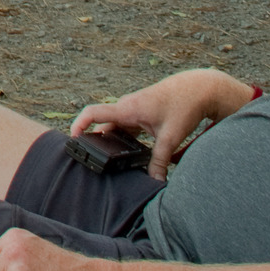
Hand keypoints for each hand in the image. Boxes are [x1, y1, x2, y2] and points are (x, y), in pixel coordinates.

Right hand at [71, 68, 235, 177]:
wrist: (197, 88)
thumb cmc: (183, 106)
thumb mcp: (170, 138)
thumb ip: (160, 161)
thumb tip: (154, 182)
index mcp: (127, 109)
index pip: (93, 113)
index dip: (79, 125)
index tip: (72, 140)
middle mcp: (126, 107)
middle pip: (103, 126)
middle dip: (97, 142)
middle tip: (92, 161)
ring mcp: (133, 109)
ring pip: (116, 127)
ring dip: (113, 141)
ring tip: (109, 160)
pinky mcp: (141, 112)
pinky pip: (126, 126)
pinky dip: (125, 138)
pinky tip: (130, 151)